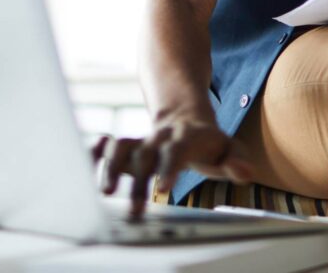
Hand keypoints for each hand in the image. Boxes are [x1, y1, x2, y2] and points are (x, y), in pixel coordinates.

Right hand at [91, 113, 254, 218]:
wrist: (186, 117)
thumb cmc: (209, 143)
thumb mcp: (229, 149)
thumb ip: (237, 161)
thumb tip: (245, 171)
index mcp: (186, 137)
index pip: (178, 150)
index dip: (169, 167)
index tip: (163, 188)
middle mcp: (160, 137)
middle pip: (147, 155)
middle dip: (139, 181)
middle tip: (136, 210)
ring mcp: (141, 140)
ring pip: (121, 148)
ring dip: (111, 168)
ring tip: (106, 193)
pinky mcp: (126, 146)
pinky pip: (107, 145)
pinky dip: (94, 153)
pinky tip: (82, 165)